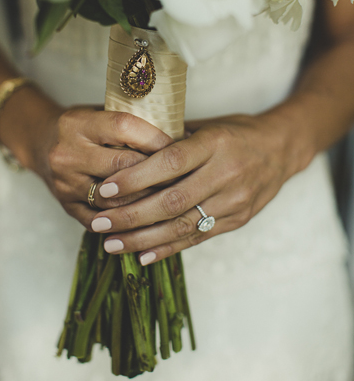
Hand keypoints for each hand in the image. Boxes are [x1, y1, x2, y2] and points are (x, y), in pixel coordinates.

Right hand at [26, 105, 172, 228]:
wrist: (40, 142)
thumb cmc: (82, 126)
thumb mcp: (100, 113)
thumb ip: (130, 125)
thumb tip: (182, 137)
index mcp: (79, 123)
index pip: (125, 128)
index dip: (156, 139)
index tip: (180, 146)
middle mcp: (68, 153)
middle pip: (123, 166)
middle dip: (158, 173)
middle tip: (185, 177)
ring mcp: (65, 183)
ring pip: (116, 199)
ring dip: (147, 201)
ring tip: (172, 200)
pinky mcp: (66, 206)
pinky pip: (103, 220)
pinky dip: (127, 221)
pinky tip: (149, 219)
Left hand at [89, 111, 305, 263]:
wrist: (281, 149)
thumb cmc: (235, 132)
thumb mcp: (205, 125)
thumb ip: (170, 138)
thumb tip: (125, 149)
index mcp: (215, 143)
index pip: (170, 162)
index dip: (136, 178)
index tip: (106, 189)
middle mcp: (226, 173)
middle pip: (173, 201)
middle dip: (131, 216)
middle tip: (99, 223)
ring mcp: (234, 201)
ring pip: (183, 225)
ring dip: (143, 238)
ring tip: (111, 244)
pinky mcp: (237, 220)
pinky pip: (198, 237)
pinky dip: (168, 248)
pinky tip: (142, 255)